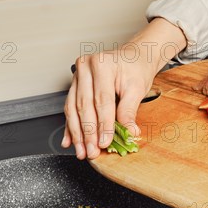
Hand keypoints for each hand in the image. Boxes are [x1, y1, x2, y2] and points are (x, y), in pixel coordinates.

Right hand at [61, 18, 186, 159]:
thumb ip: (129, 111)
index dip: (103, 125)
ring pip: (73, 109)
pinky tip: (70, 141)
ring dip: (77, 133)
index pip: (102, 101)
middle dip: (87, 133)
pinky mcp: (74, 85)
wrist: (133, 57)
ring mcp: (77, 76)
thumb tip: (128, 132)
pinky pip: (70, 108)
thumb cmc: (136, 68)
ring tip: (82, 150)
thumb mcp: (137, 89)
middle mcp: (85, 68)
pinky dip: (70, 126)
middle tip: (91, 151)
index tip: (104, 142)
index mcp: (102, 65)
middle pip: (84, 106)